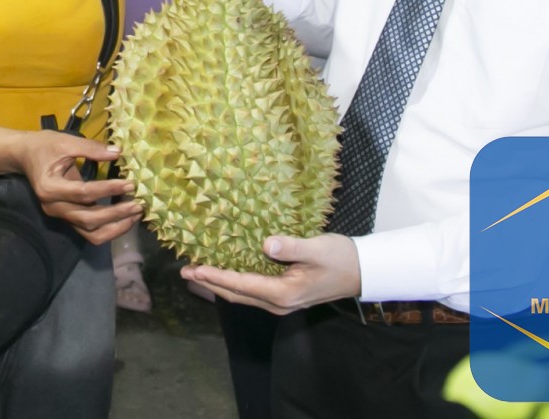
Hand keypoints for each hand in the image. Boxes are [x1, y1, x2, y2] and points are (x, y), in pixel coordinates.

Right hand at [13, 131, 141, 244]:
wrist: (24, 155)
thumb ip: (91, 149)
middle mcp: (53, 207)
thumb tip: (118, 153)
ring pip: (90, 232)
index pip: (83, 193)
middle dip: (115, 214)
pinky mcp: (67, 217)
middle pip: (88, 218)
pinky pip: (88, 231)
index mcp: (49, 188)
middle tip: (138, 203)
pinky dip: (108, 229)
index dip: (108, 189)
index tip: (130, 183)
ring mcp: (59, 215)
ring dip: (115, 227)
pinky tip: (125, 219)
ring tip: (135, 214)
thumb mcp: (65, 142)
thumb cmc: (43, 146)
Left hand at [181, 233, 360, 312]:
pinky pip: (252, 291)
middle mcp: (279, 303)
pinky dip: (234, 283)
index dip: (216, 277)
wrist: (363, 272)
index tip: (195, 269)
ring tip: (198, 273)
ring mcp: (282, 302)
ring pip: (243, 295)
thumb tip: (266, 244)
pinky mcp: (285, 295)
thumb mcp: (317, 248)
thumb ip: (291, 247)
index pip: (242, 285)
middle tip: (186, 271)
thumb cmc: (341, 258)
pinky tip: (226, 273)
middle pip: (237, 294)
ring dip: (220, 284)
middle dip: (210, 283)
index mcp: (284, 293)